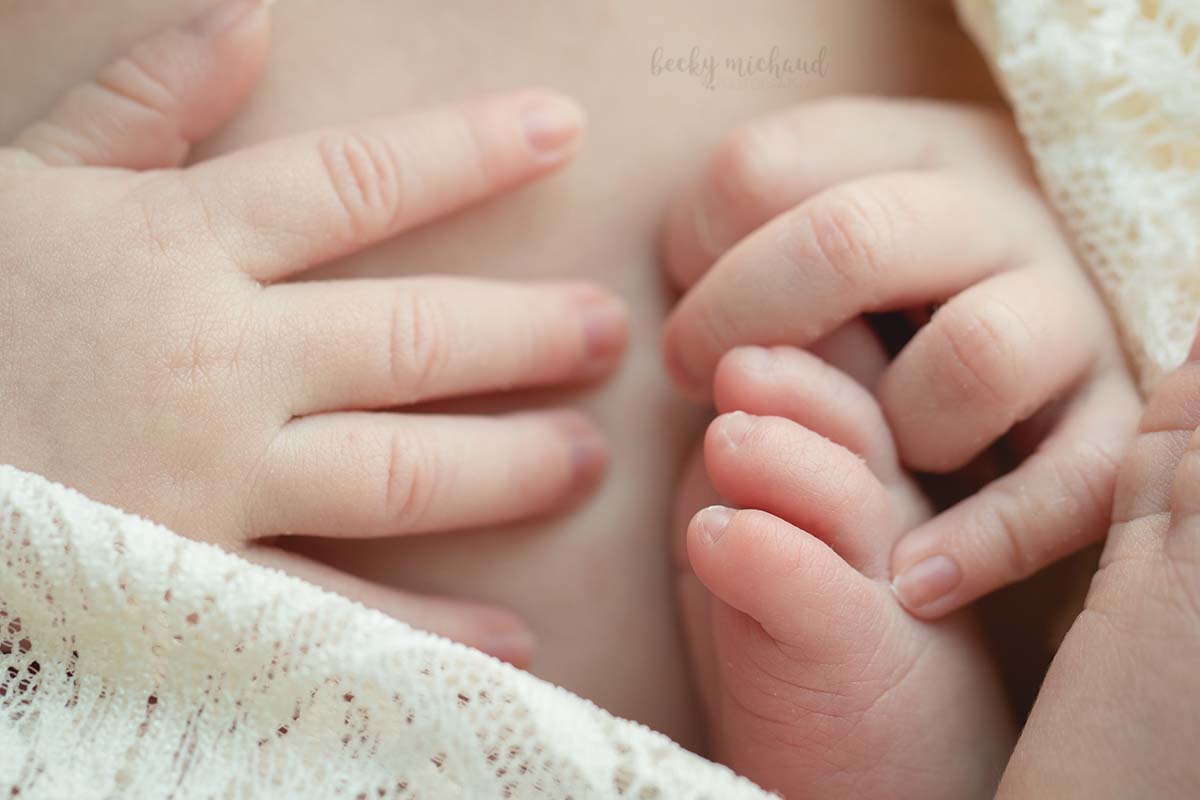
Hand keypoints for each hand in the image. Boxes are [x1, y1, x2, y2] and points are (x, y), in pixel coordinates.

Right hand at [0, 0, 628, 663]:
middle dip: (526, 332)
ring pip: (398, 470)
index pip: (359, 182)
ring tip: (589, 459)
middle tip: (611, 334)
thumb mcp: (21, 185)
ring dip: (509, 466)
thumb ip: (140, 104)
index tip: (562, 130)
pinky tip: (512, 635)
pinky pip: (331, 611)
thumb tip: (248, 20)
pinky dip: (427, 630)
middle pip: (412, 337)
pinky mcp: (190, 585)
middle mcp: (216, 362)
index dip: (471, 151)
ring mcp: (209, 483)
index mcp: (176, 246)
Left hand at [660, 96, 1141, 617]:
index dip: (695, 252)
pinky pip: (1070, 481)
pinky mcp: (1116, 418)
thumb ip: (753, 237)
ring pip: (979, 354)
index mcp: (904, 155)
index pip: (761, 171)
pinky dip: (989, 537)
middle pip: (849, 240)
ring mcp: (1066, 315)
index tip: (684, 313)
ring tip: (875, 454)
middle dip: (746, 319)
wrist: (1029, 334)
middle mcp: (995, 216)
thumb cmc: (883, 301)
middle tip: (718, 384)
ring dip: (897, 420)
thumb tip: (676, 276)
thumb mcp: (823, 230)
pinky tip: (912, 577)